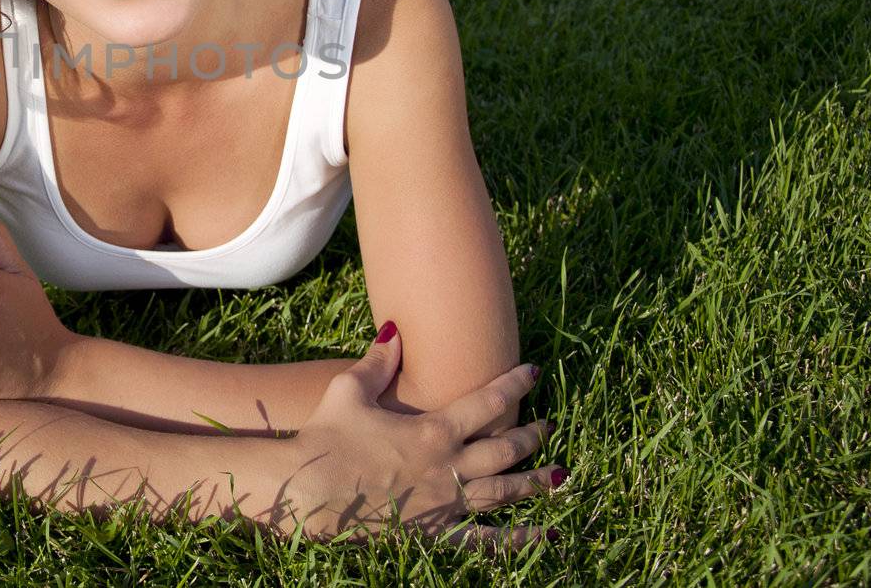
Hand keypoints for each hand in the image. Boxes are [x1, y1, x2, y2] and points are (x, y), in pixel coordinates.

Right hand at [271, 325, 563, 548]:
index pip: (488, 402)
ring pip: (504, 492)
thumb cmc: (325, 438)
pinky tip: (544, 536)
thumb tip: (394, 330)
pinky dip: (516, 540)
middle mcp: (448, 466)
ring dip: (536, 483)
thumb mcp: (349, 390)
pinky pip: (483, 540)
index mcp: (433, 429)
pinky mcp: (433, 531)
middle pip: (505, 448)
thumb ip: (379, 362)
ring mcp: (444, 503)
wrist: (308, 491)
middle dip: (531, 435)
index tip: (533, 372)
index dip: (514, 384)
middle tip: (549, 426)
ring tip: (561, 477)